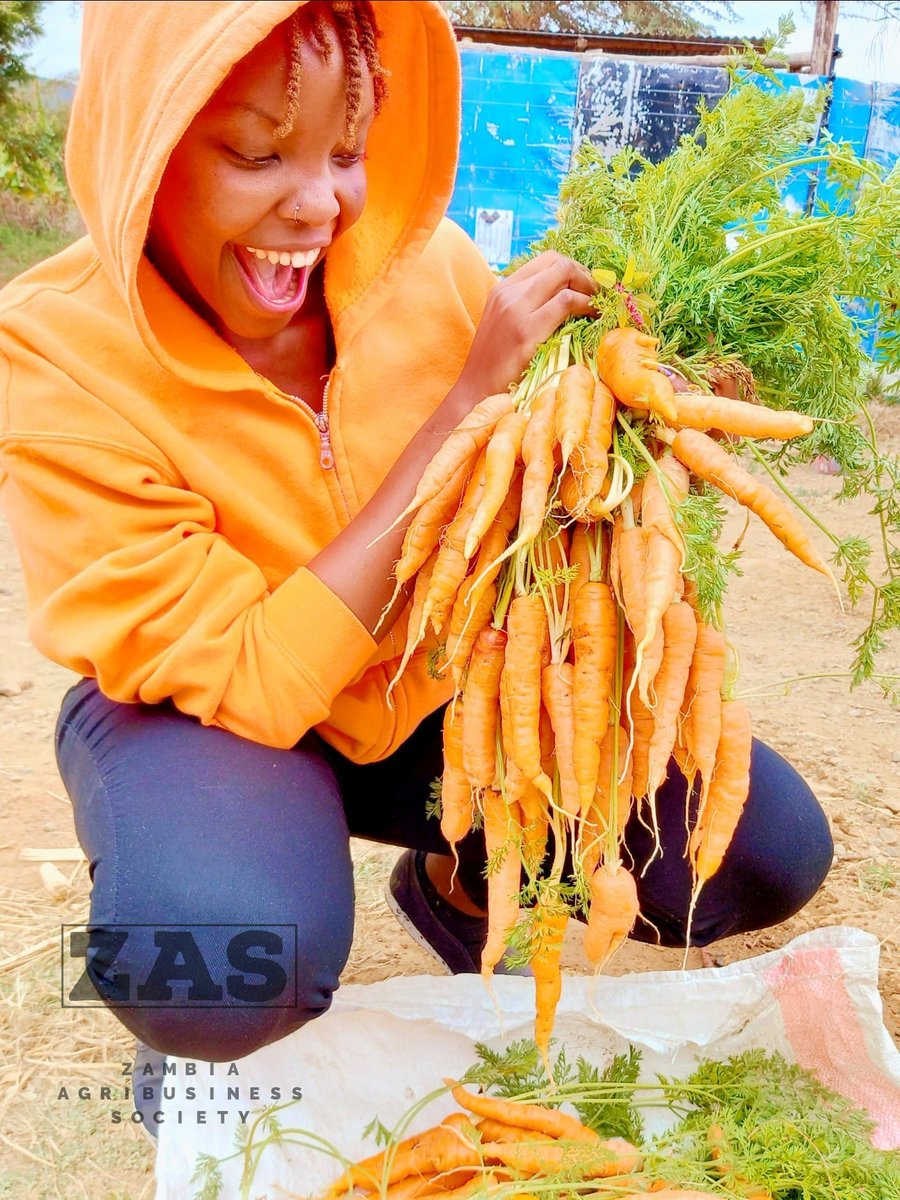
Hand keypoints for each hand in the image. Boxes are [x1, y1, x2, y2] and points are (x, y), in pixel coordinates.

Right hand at [453, 251, 597, 403]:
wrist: (475, 391)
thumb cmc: (495, 366)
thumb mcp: (506, 326)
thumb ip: (528, 308)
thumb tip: (566, 299)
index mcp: (503, 289)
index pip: (547, 260)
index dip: (574, 269)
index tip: (588, 287)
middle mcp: (508, 292)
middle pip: (559, 262)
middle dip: (586, 275)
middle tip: (599, 296)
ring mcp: (516, 308)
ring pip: (564, 274)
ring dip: (590, 288)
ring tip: (599, 307)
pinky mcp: (526, 330)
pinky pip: (567, 302)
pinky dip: (586, 305)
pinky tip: (592, 318)